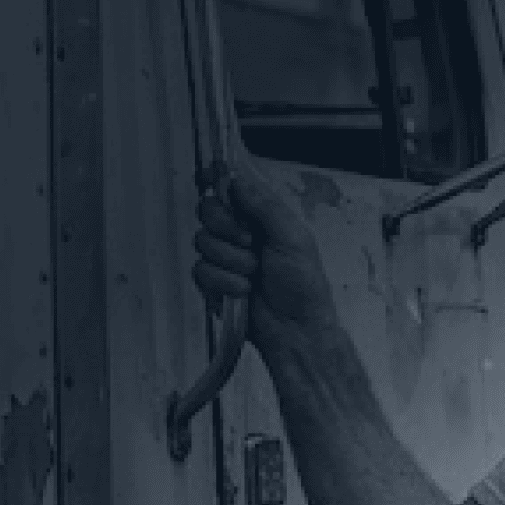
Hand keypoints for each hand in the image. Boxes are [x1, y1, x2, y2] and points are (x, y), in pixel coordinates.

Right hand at [192, 161, 334, 341]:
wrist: (294, 328)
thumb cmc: (303, 284)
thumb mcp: (292, 237)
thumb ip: (264, 206)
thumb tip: (237, 180)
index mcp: (262, 217)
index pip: (232, 189)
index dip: (217, 179)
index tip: (208, 177)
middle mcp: (240, 233)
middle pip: (208, 210)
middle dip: (226, 226)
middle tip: (249, 242)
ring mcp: (225, 257)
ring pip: (203, 241)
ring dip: (232, 260)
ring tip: (255, 273)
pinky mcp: (214, 282)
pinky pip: (201, 270)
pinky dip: (224, 281)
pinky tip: (244, 290)